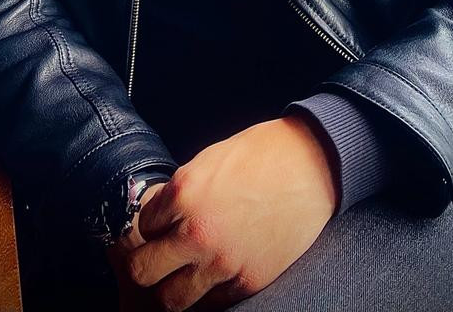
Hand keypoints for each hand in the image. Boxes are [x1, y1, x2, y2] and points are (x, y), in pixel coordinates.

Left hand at [115, 115, 338, 310]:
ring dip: (169, 287)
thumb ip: (179, 192)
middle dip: (142, 263)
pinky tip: (210, 276)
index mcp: (184, 193)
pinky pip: (210, 304)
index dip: (147, 226)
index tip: (157, 226)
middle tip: (153, 256)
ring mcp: (223, 261)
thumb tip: (157, 216)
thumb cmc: (262, 154)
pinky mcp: (249, 280)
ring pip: (171, 300)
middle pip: (143, 271)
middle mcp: (198, 232)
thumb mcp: (209, 160)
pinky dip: (204, 294)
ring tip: (178, 273)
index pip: (140, 227)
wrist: (312, 165)